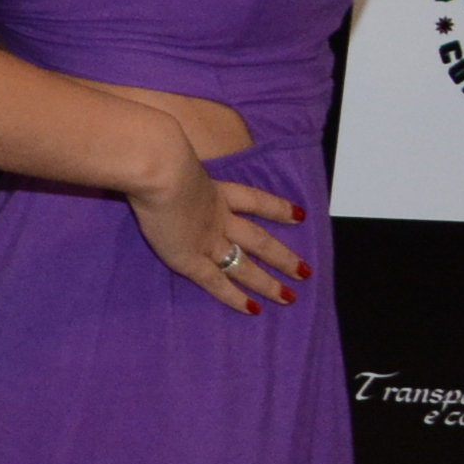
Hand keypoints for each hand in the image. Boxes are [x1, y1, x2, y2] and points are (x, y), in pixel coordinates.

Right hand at [116, 100, 306, 313]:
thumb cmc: (159, 154)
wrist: (157, 168)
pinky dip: (235, 297)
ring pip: (246, 264)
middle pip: (259, 239)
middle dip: (282, 256)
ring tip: (289, 296)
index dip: (277, 208)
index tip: (299, 216)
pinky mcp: (190, 258)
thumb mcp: (176, 153)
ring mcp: (207, 239)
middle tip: (305, 270)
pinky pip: (217, 282)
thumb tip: (158, 153)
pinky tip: (253, 309)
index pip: (253, 200)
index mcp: (214, 190)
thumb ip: (172, 159)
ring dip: (269, 281)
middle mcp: (218, 217)